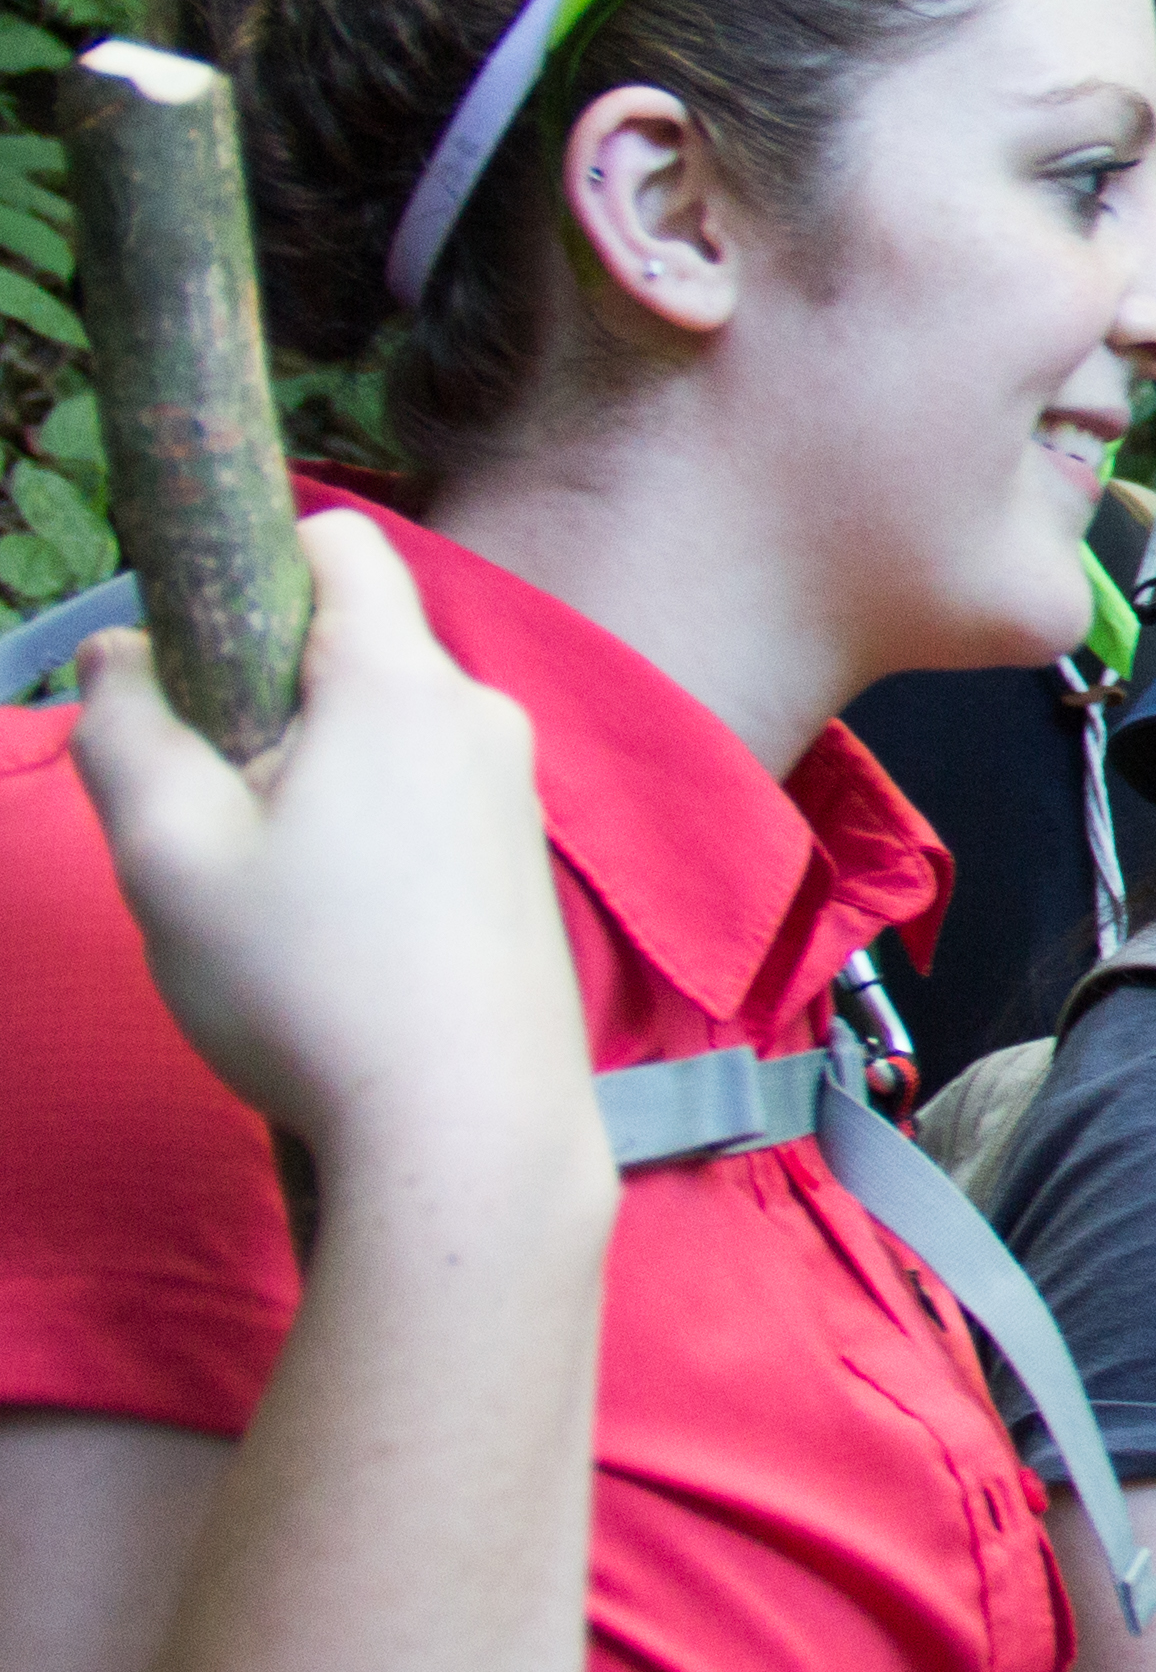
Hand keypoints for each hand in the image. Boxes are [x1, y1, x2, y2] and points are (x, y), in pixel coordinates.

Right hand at [68, 513, 595, 1178]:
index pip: (339, 545)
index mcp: (402, 684)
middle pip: (350, 649)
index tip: (190, 661)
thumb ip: (125, 732)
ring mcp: (513, 793)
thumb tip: (118, 655)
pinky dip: (360, 837)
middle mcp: (479, 716)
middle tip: (207, 819)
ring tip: (265, 899)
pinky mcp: (521, 864)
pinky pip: (419, 803)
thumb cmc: (311, 986)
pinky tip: (328, 939)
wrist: (467, 1127)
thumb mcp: (167, 855)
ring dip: (305, 783)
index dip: (250, 567)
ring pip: (379, 737)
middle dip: (260, 705)